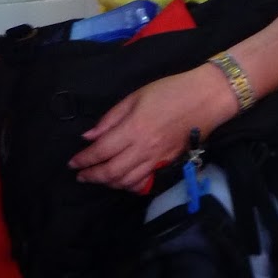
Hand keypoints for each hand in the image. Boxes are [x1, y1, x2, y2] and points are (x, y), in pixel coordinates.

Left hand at [69, 63, 237, 192]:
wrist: (204, 99)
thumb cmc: (168, 91)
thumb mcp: (134, 96)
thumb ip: (111, 118)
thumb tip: (89, 136)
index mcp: (133, 129)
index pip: (102, 151)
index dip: (84, 159)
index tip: (72, 163)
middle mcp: (144, 149)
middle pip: (112, 172)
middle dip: (92, 176)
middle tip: (80, 175)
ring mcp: (158, 160)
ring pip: (127, 181)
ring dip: (109, 183)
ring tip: (97, 178)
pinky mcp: (168, 164)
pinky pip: (145, 182)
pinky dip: (130, 186)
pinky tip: (122, 181)